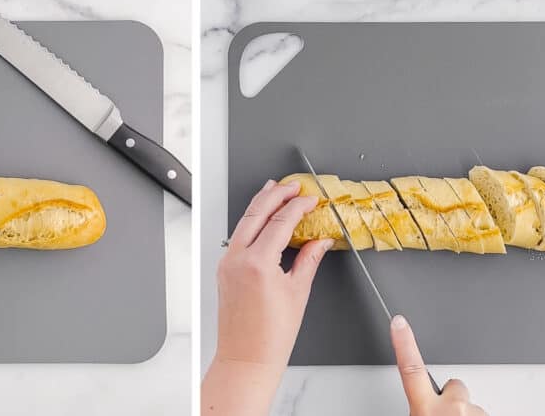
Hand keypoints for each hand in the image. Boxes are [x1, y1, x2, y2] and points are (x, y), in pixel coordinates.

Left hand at [202, 179, 331, 414]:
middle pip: (257, 212)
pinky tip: (263, 218)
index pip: (281, 222)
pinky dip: (252, 222)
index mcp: (258, 263)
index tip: (312, 200)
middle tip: (293, 185)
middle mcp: (237, 258)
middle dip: (276, 194)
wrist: (246, 359)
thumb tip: (320, 241)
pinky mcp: (224, 269)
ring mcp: (227, 263)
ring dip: (260, 203)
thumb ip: (309, 260)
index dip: (299, 206)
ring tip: (275, 190)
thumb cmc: (271, 336)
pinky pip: (238, 236)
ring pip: (243, 221)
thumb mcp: (298, 292)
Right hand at [391, 315, 487, 415]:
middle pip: (454, 387)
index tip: (399, 323)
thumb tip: (425, 410)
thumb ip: (422, 410)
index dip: (404, 343)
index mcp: (426, 409)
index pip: (411, 369)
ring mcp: (474, 413)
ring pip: (470, 405)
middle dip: (452, 398)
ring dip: (464, 415)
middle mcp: (452, 407)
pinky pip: (482, 414)